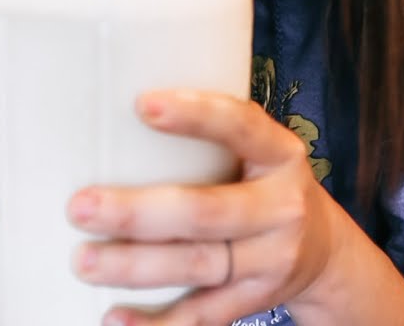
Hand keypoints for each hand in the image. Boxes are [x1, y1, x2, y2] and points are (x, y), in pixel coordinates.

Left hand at [67, 90, 346, 324]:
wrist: (323, 251)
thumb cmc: (264, 184)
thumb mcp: (260, 151)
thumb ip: (215, 135)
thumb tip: (119, 101)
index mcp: (280, 154)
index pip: (241, 126)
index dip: (195, 115)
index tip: (143, 105)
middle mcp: (282, 207)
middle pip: (205, 211)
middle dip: (138, 212)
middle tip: (80, 207)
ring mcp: (272, 260)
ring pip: (198, 265)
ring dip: (135, 266)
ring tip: (83, 261)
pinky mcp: (255, 300)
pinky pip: (203, 316)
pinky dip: (158, 323)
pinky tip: (114, 318)